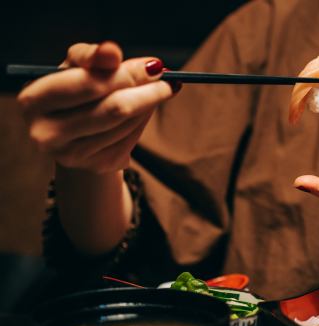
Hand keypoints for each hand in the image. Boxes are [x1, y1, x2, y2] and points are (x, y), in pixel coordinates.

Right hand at [18, 42, 179, 173]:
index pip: (89, 84)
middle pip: (114, 108)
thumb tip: (111, 51)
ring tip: (160, 90)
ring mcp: (72, 155)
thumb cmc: (73, 90)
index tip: (154, 65)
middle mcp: (47, 133)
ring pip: (126, 124)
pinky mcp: (97, 165)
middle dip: (147, 90)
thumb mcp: (74, 68)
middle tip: (168, 79)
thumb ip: (91, 57)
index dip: (126, 74)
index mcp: (34, 100)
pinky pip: (132, 139)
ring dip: (149, 104)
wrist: (70, 132)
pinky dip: (144, 120)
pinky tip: (146, 108)